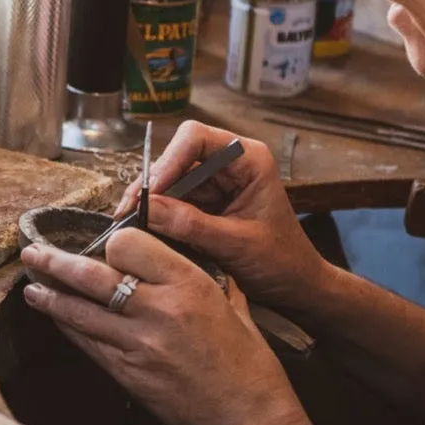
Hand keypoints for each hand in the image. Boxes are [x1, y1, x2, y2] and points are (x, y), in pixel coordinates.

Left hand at [21, 229, 327, 424]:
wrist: (249, 421)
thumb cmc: (248, 366)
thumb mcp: (233, 306)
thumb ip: (203, 279)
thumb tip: (180, 262)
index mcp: (188, 285)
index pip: (128, 246)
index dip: (111, 243)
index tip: (105, 246)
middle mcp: (158, 310)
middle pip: (91, 276)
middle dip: (56, 263)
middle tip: (33, 253)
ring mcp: (138, 344)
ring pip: (79, 312)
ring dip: (49, 296)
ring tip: (31, 285)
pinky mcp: (127, 374)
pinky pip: (87, 343)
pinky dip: (67, 327)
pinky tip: (55, 318)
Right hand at [118, 120, 325, 315]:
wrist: (296, 286)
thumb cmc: (282, 262)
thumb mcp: (236, 244)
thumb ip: (192, 225)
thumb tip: (147, 209)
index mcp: (248, 159)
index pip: (195, 138)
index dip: (169, 160)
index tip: (151, 192)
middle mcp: (228, 164)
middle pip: (175, 157)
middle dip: (151, 183)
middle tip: (128, 212)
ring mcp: (213, 183)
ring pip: (168, 180)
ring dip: (148, 201)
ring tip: (128, 222)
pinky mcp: (202, 204)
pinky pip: (170, 201)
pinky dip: (154, 214)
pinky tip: (140, 229)